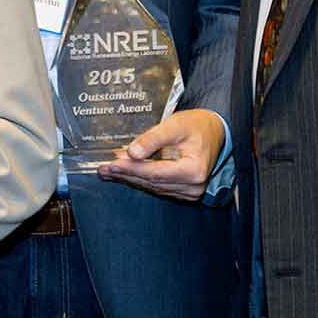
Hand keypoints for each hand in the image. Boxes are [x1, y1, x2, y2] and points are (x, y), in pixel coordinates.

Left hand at [97, 108, 225, 202]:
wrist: (215, 131)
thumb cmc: (197, 126)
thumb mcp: (174, 125)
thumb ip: (152, 139)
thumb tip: (132, 153)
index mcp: (194, 171)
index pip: (154, 172)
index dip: (130, 169)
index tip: (111, 164)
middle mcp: (193, 186)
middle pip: (152, 182)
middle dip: (125, 174)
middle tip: (103, 169)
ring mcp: (190, 191)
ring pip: (153, 186)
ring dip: (131, 178)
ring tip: (110, 171)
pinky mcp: (185, 190)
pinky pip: (159, 186)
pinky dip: (142, 179)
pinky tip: (127, 173)